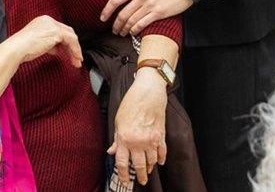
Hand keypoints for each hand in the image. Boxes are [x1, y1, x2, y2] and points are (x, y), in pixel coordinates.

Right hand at [1, 15, 81, 68]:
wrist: (16, 49)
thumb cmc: (21, 49)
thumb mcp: (38, 44)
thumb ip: (49, 44)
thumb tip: (58, 49)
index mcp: (43, 21)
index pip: (59, 30)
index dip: (65, 42)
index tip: (67, 53)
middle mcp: (48, 20)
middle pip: (67, 32)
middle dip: (73, 46)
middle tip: (76, 58)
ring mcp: (52, 25)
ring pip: (71, 36)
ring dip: (75, 50)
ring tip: (77, 61)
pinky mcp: (56, 32)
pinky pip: (71, 40)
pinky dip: (75, 50)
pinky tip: (75, 58)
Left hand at [100, 0, 194, 35]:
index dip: (107, 10)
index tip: (103, 18)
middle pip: (123, 14)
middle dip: (116, 24)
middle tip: (114, 30)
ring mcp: (150, 5)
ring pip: (131, 20)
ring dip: (125, 29)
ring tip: (122, 33)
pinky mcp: (158, 13)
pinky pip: (142, 24)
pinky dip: (135, 30)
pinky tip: (133, 33)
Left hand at [110, 70, 168, 185]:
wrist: (148, 92)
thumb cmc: (131, 103)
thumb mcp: (119, 120)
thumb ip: (117, 139)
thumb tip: (113, 151)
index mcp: (124, 138)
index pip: (123, 163)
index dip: (123, 175)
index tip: (125, 182)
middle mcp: (138, 142)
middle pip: (139, 166)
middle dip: (140, 176)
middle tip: (141, 181)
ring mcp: (151, 140)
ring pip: (151, 161)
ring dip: (150, 168)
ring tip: (148, 171)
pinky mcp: (161, 136)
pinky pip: (162, 152)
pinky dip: (161, 159)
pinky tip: (159, 162)